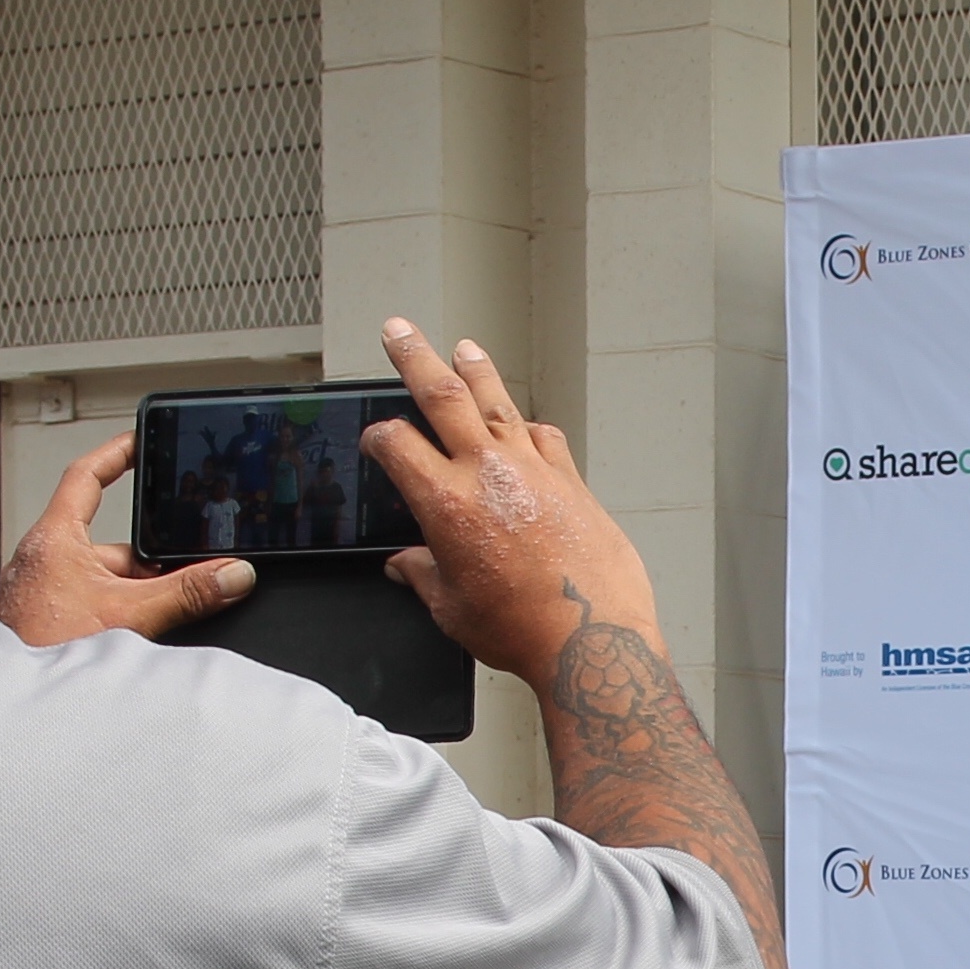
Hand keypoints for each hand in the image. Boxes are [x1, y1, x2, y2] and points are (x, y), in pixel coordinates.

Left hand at [0, 433, 255, 645]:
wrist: (15, 712)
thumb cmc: (43, 654)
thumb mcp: (129, 616)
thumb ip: (186, 594)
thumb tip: (231, 575)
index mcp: (53, 540)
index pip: (85, 478)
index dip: (116, 456)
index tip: (141, 443)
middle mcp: (43, 562)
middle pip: (113, 546)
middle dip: (150, 568)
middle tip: (180, 584)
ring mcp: (43, 595)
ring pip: (106, 583)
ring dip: (136, 602)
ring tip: (148, 628)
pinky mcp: (47, 625)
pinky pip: (94, 608)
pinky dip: (118, 621)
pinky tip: (130, 646)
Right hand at [359, 318, 653, 688]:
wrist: (593, 637)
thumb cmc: (524, 629)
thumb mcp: (452, 608)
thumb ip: (423, 577)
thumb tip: (405, 567)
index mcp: (445, 501)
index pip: (396, 444)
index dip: (378, 438)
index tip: (376, 440)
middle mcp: (487, 472)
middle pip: (442, 392)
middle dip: (414, 355)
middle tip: (398, 330)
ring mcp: (533, 469)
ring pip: (497, 401)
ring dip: (476, 370)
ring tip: (463, 348)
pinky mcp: (572, 480)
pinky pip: (544, 437)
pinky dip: (528, 425)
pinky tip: (524, 423)